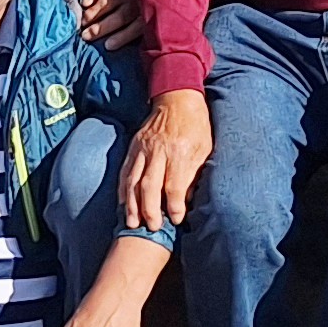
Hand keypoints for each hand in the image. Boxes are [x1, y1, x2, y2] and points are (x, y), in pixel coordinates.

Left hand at [75, 0, 146, 51]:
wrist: (137, 2)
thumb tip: (85, 2)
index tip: (83, 4)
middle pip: (111, 1)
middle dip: (94, 14)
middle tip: (80, 24)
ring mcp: (139, 5)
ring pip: (121, 16)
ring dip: (103, 27)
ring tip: (88, 36)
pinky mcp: (147, 20)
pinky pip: (135, 29)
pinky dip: (122, 37)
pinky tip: (109, 45)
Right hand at [123, 87, 213, 231]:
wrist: (177, 98)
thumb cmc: (196, 126)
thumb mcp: (205, 148)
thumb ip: (195, 174)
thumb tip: (187, 200)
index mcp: (179, 151)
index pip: (174, 185)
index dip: (174, 205)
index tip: (177, 220)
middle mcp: (158, 151)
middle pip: (150, 185)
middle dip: (150, 210)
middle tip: (153, 228)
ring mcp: (142, 148)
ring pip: (133, 180)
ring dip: (131, 204)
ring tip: (132, 223)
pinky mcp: (133, 147)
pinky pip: (125, 171)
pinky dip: (123, 190)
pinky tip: (123, 204)